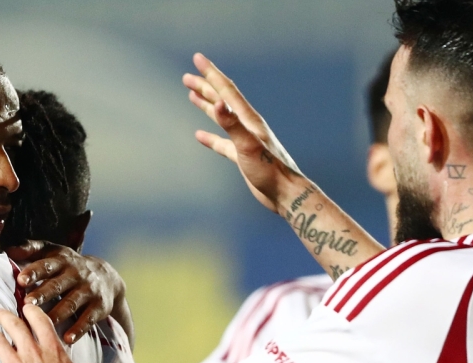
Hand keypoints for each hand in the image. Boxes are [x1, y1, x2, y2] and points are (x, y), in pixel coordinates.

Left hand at [6, 242, 124, 343]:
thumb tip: (9, 250)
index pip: (47, 265)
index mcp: (62, 261)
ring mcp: (89, 290)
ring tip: (44, 322)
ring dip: (57, 313)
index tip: (20, 280)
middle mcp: (76, 274)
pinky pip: (88, 319)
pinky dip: (78, 329)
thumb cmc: (69, 266)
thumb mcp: (54, 253)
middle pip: (58, 284)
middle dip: (43, 293)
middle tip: (27, 302)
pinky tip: (67, 338)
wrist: (107, 277)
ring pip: (71, 302)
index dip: (34, 272)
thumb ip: (31, 249)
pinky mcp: (99, 306)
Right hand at [183, 53, 306, 213]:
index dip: (211, 73)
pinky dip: (210, 137)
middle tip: (186, 76)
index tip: (197, 58)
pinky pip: (222, 143)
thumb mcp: (248, 145)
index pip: (226, 90)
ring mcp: (243, 140)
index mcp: (248, 119)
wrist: (285, 193)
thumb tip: (217, 103)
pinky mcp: (242, 156)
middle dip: (205, 86)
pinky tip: (199, 135)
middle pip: (222, 100)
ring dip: (206, 105)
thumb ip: (232, 124)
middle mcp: (246, 126)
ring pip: (221, 118)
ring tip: (192, 95)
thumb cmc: (269, 170)